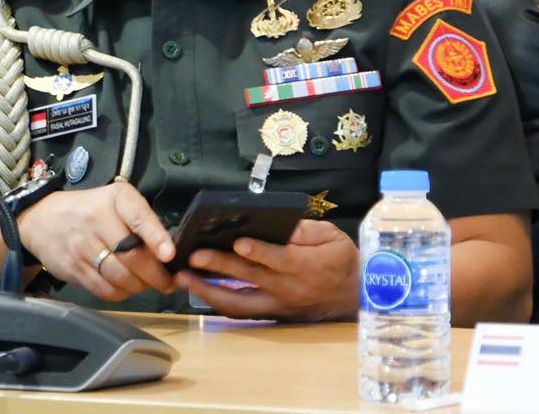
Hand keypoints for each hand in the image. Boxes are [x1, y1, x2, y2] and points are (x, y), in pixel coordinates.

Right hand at [16, 182, 174, 301]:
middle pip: (132, 255)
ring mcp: (82, 247)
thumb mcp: (115, 201)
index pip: (138, 216)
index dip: (156, 237)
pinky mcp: (73, 269)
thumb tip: (167, 250)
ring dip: (140, 286)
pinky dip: (121, 293)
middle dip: (156, 274)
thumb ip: (140, 220)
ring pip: (120, 276)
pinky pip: (103, 289)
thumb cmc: (88, 209)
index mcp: (114, 199)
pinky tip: (126, 288)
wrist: (41, 219)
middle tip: (168, 282)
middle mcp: (97, 220)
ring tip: (148, 285)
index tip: (169, 255)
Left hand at [177, 218, 356, 321]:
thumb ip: (305, 231)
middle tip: (193, 256)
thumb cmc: (342, 260)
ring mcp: (277, 305)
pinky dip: (219, 303)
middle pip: (249, 278)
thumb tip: (279, 224)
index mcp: (305, 265)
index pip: (279, 259)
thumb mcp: (332, 236)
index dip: (258, 252)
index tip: (237, 242)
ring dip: (208, 291)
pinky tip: (200, 291)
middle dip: (219, 266)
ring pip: (238, 303)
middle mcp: (288, 288)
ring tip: (183, 278)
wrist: (355, 297)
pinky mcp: (272, 315)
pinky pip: (242, 312)